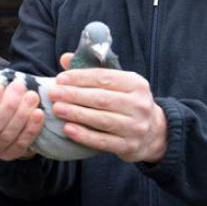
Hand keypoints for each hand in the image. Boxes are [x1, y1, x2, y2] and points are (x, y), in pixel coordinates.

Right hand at [0, 69, 44, 160]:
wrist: (12, 106)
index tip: (0, 85)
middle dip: (9, 105)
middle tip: (20, 87)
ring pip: (6, 136)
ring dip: (22, 115)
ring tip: (32, 97)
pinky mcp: (8, 154)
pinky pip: (20, 145)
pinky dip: (31, 129)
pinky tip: (38, 114)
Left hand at [50, 54, 167, 162]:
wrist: (153, 133)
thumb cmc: (127, 102)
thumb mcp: (118, 83)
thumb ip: (92, 71)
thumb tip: (65, 59)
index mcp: (136, 83)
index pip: (104, 77)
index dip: (80, 78)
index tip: (60, 79)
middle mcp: (139, 104)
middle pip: (102, 98)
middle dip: (74, 95)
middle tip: (53, 93)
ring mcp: (136, 127)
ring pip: (102, 120)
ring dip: (77, 114)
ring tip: (57, 109)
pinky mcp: (129, 146)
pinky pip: (103, 141)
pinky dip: (84, 135)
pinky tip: (68, 129)